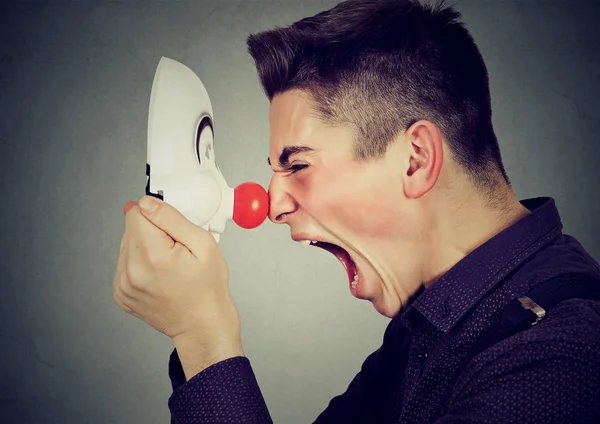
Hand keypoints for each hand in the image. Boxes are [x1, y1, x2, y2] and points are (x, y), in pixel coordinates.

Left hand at [113, 196, 242, 376]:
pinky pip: (125, 263)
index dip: (158, 215)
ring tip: (168, 265)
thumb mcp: (203, 245)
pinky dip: (140, 264)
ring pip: (127, 245)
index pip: (137, 212)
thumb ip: (172, 218)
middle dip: (153, 232)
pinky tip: (158, 274)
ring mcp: (123, 285)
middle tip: (176, 250)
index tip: (173, 230)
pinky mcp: (120, 293)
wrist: (202, 325)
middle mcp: (131, 271)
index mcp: (153, 256)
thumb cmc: (208, 289)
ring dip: (145, 247)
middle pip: (131, 228)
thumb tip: (146, 203)